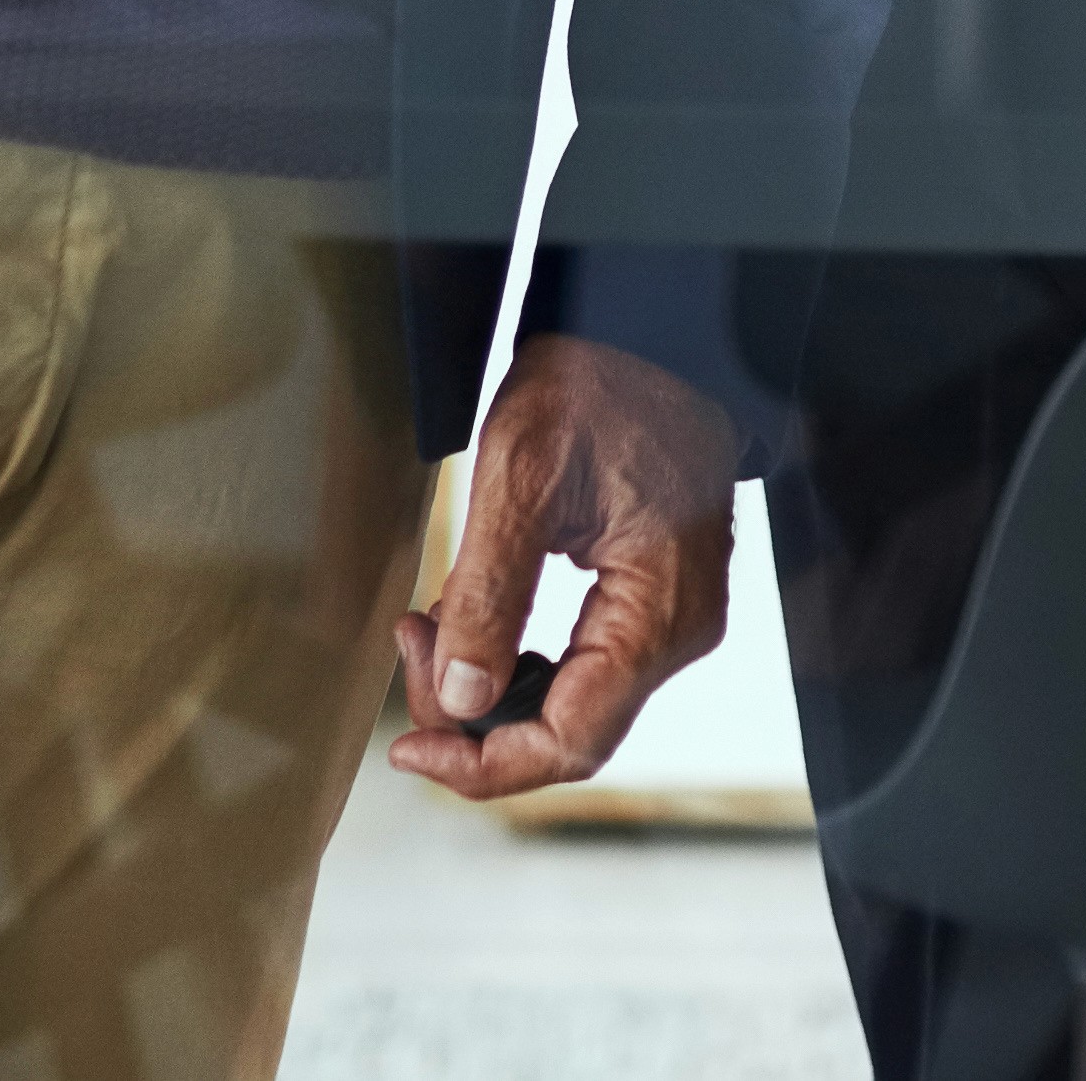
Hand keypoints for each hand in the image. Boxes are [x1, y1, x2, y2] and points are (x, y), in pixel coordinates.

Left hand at [385, 337, 736, 803]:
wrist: (644, 321)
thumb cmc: (595, 379)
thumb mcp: (521, 474)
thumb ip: (491, 595)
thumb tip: (460, 700)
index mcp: (659, 615)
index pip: (570, 741)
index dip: (484, 764)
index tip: (408, 751)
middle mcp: (676, 632)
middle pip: (568, 730)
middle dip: (474, 712)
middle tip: (410, 644)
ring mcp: (667, 615)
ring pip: (570, 699)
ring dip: (490, 683)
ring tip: (428, 625)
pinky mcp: (649, 593)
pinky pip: (580, 658)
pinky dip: (518, 653)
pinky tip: (472, 615)